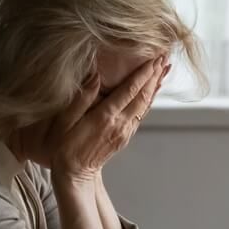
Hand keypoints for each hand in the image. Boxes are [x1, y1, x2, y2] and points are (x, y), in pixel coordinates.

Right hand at [50, 57, 165, 183]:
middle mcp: (120, 124)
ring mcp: (125, 131)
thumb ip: (82, 98)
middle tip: (164, 55)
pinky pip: (142, 114)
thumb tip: (95, 76)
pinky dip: (150, 98)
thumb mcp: (66, 121)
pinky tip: (153, 90)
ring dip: (156, 85)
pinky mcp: (125, 136)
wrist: (74, 174)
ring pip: (146, 105)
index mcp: (106, 117)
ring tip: (164, 68)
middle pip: (143, 95)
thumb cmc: (64, 146)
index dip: (144, 72)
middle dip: (155, 74)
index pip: (130, 90)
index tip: (154, 57)